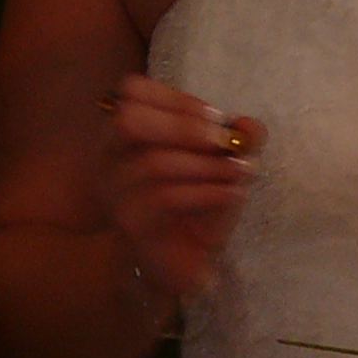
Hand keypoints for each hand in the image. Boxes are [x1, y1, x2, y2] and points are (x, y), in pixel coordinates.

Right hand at [100, 72, 257, 314]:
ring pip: (153, 163)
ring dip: (207, 164)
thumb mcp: (223, 164)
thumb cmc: (197, 205)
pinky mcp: (130, 225)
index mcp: (127, 133)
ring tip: (242, 171)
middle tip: (224, 140)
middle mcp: (109, 159)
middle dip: (183, 125)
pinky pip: (164, 199)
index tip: (216, 115)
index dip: (175, 98)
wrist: (184, 264)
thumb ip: (238, 139)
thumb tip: (248, 125)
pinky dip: (205, 192)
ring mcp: (115, 193)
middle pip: (130, 122)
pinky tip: (233, 194)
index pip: (132, 93)